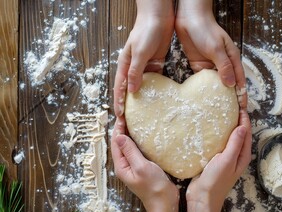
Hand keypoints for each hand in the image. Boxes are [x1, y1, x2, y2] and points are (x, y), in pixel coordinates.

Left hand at [111, 120, 178, 211]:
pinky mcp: (142, 167)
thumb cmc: (153, 187)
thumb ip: (130, 151)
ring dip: (130, 135)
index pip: (116, 144)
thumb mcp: (141, 166)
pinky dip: (138, 142)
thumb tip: (119, 137)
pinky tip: (144, 136)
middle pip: (120, 145)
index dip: (118, 129)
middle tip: (127, 116)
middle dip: (122, 130)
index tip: (122, 116)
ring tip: (133, 122)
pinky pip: (137, 152)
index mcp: (122, 166)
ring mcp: (134, 167)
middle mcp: (125, 166)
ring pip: (128, 147)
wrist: (165, 203)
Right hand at [114, 0, 174, 117]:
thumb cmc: (146, 31)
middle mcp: (133, 68)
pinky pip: (154, 81)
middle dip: (128, 105)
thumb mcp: (140, 52)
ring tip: (143, 115)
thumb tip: (132, 90)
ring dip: (141, 100)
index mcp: (125, 65)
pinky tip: (157, 101)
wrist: (158, 17)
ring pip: (141, 87)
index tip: (120, 116)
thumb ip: (135, 71)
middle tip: (130, 120)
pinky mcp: (155, 65)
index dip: (119, 102)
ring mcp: (144, 67)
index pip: (120, 87)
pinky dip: (154, 91)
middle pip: (129, 90)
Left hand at [175, 0, 246, 108]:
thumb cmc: (206, 29)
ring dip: (216, 97)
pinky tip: (200, 100)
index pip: (239, 81)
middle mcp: (223, 64)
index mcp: (232, 59)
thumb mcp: (216, 48)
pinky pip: (202, 81)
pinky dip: (203, 90)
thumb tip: (231, 85)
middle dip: (230, 99)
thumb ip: (224, 66)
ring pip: (216, 85)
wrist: (189, 17)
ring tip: (215, 112)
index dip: (241, 95)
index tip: (241, 110)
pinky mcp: (198, 65)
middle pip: (229, 85)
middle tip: (229, 115)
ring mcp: (210, 65)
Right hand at [186, 110, 251, 211]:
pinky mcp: (215, 159)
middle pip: (239, 133)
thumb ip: (235, 144)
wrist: (201, 198)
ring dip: (226, 126)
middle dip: (236, 119)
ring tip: (219, 112)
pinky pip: (218, 143)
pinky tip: (209, 128)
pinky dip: (216, 134)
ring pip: (228, 137)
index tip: (238, 103)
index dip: (244, 117)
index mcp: (242, 155)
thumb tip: (243, 126)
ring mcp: (225, 157)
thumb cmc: (215, 181)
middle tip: (229, 104)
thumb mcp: (227, 160)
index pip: (246, 131)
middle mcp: (236, 155)